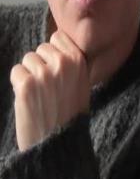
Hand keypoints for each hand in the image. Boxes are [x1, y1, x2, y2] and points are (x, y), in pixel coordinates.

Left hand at [10, 30, 90, 150]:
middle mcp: (63, 63)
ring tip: (38, 93)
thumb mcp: (82, 82)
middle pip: (41, 48)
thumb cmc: (70, 112)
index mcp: (79, 60)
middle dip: (40, 63)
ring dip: (29, 74)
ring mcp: (44, 73)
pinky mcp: (26, 85)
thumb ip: (72, 62)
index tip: (54, 67)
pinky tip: (28, 98)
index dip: (53, 51)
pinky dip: (18, 84)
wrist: (59, 141)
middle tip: (46, 85)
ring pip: (27, 59)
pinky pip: (16, 71)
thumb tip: (54, 45)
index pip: (58, 37)